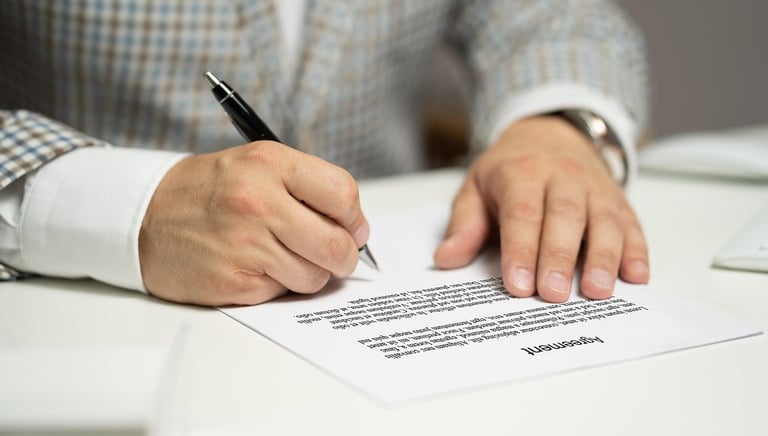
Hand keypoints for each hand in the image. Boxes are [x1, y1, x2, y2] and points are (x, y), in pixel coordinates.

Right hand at [139, 142, 369, 305]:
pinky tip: (254, 266)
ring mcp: (244, 245)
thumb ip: (306, 187)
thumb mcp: (256, 165)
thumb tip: (354, 228)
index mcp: (270, 165)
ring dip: (308, 272)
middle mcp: (258, 202)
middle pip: (337, 245)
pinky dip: (276, 285)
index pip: (342, 194)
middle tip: (334, 254)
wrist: (143, 216)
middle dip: (344, 256)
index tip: (353, 228)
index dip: (355, 218)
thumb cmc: (208, 191)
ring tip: (283, 256)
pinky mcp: (233, 282)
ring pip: (315, 276)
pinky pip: (282, 292)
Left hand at [434, 115, 649, 301]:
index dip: (520, 250)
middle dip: (559, 256)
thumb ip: (464, 225)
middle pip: (564, 216)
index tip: (518, 285)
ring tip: (597, 291)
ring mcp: (594, 187)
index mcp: (521, 174)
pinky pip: (630, 222)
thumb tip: (446, 258)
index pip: (522, 213)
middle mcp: (562, 177)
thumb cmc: (509, 171)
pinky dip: (636, 250)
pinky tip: (637, 276)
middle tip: (553, 295)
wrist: (550, 134)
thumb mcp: (475, 188)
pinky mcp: (618, 200)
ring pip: (603, 220)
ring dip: (603, 256)